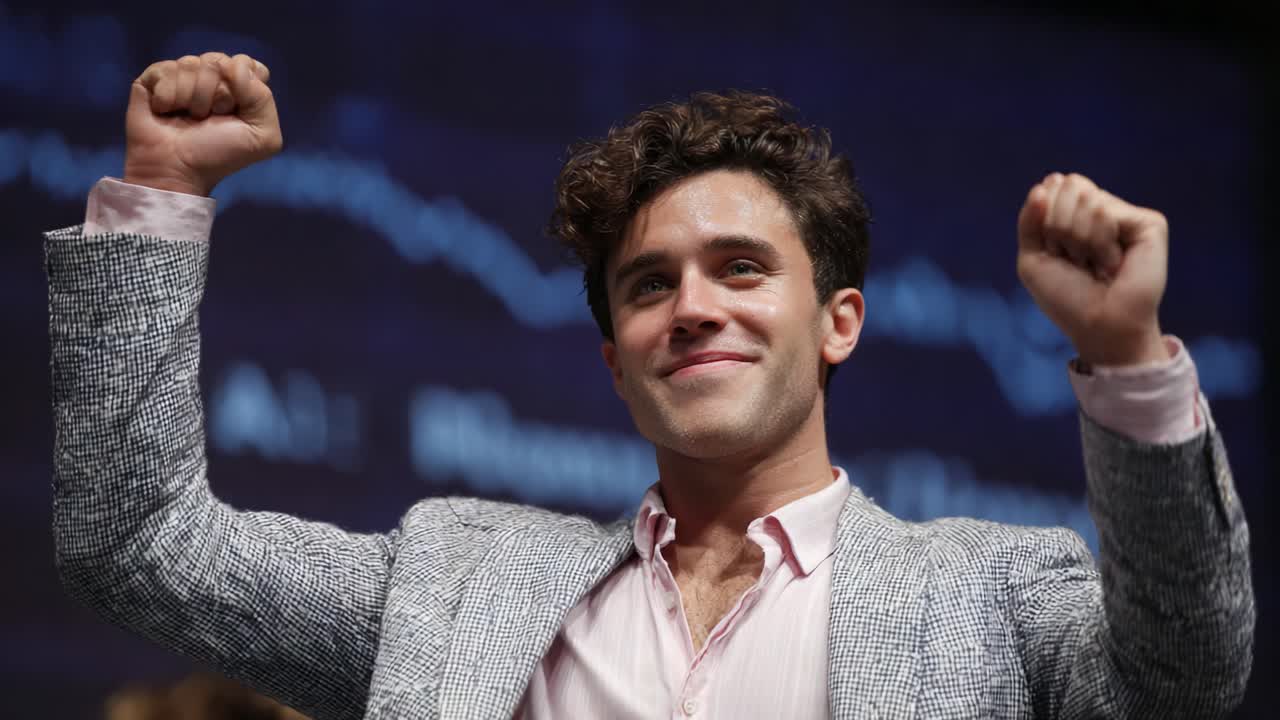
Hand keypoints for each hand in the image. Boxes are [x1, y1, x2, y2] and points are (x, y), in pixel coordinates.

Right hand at [124, 52, 282, 196]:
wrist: (176, 169)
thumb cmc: (218, 155)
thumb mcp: (262, 136)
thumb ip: (264, 98)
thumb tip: (233, 65)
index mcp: (239, 88)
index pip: (246, 63)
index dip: (243, 84)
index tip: (236, 110)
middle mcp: (211, 77)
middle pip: (219, 60)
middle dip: (217, 93)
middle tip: (209, 118)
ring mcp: (182, 75)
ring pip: (192, 63)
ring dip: (192, 99)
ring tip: (187, 118)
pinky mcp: (155, 77)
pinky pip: (167, 69)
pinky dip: (168, 96)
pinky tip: (166, 111)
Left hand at [1016, 173, 1170, 366]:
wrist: (1098, 325)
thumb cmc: (1066, 297)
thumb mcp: (1032, 257)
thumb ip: (1030, 218)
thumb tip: (1050, 179)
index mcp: (1074, 214)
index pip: (1049, 189)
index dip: (1042, 223)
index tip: (1054, 253)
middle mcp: (1101, 209)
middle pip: (1066, 187)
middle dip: (1059, 229)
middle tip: (1077, 261)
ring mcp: (1126, 215)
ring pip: (1084, 199)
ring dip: (1078, 240)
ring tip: (1095, 265)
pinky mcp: (1149, 223)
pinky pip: (1105, 212)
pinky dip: (1099, 242)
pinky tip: (1114, 263)